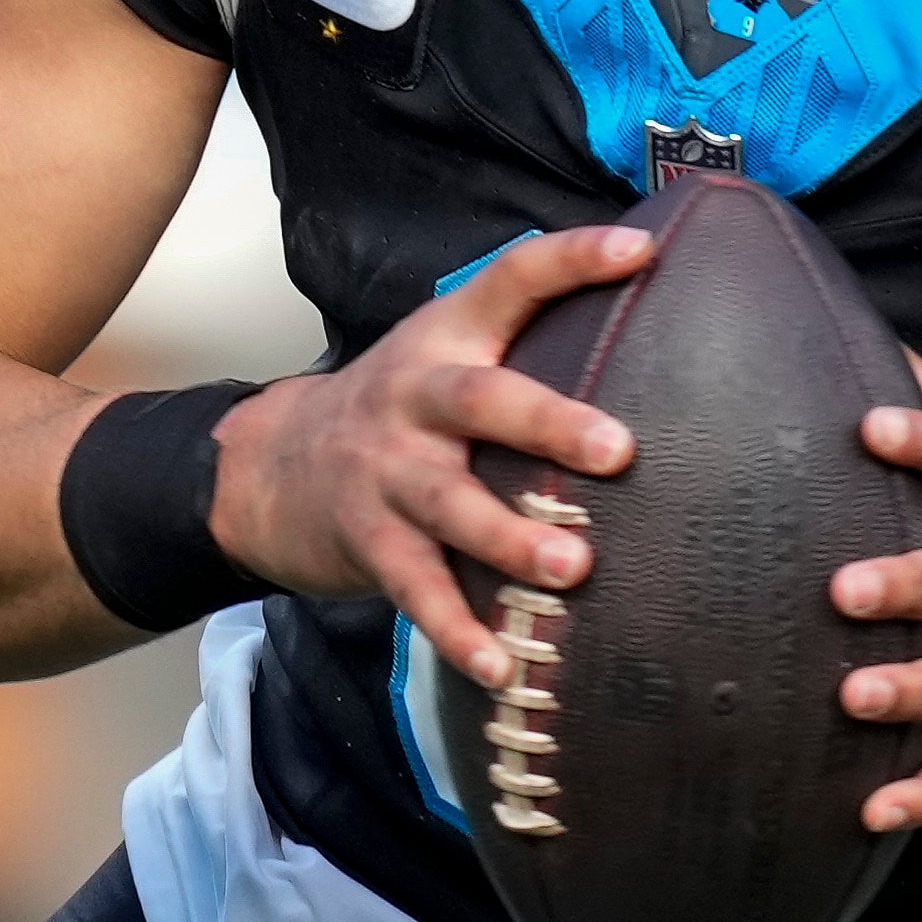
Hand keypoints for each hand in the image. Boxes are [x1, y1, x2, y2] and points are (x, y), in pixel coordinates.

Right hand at [208, 222, 658, 694]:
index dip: (572, 261)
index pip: (510, 281)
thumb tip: (649, 310)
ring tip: (572, 570)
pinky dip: (459, 632)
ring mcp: (387, 474)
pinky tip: (504, 669)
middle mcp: (415, 399)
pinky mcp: (371, 543)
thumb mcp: (444, 354)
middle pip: (480, 401)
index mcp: (445, 341)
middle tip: (620, 451)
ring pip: (450, 505)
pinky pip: (418, 592)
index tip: (640, 252)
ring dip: (511, 539)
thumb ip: (524, 339)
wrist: (271, 466)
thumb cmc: (399, 412)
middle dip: (548, 423)